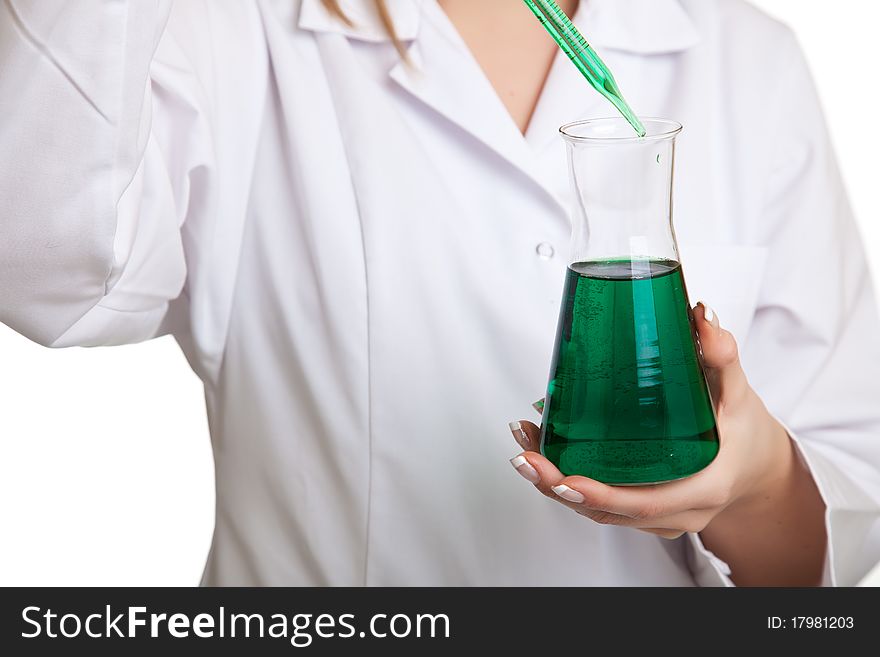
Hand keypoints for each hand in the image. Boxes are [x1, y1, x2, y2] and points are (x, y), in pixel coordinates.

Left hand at [508, 302, 794, 539]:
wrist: (760, 467)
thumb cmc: (748, 434)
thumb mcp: (739, 394)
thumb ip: (722, 357)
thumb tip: (699, 315)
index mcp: (703, 487)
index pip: (644, 503)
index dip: (600, 494)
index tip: (563, 478)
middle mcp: (677, 512)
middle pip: (607, 511)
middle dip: (558, 486)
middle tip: (524, 455)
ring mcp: (659, 517)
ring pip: (598, 512)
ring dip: (554, 483)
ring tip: (522, 446)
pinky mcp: (644, 512)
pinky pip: (601, 506)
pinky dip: (568, 483)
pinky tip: (542, 452)